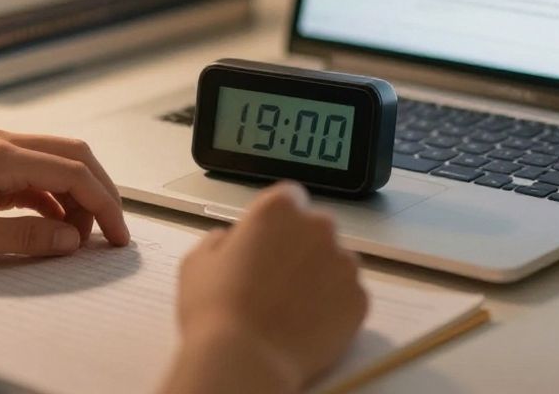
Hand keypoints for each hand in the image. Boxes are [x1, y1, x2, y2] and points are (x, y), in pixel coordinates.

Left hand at [0, 128, 129, 264]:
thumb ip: (26, 236)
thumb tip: (71, 238)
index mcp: (0, 156)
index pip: (73, 172)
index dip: (103, 204)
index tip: (117, 235)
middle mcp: (0, 142)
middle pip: (73, 155)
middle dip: (99, 191)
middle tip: (111, 230)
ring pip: (55, 161)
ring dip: (75, 194)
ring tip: (77, 235)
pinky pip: (33, 172)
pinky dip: (51, 195)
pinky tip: (52, 223)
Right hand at [163, 183, 367, 392]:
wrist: (245, 359)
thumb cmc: (214, 307)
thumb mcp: (198, 262)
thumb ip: (220, 241)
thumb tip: (230, 240)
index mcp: (279, 209)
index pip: (289, 199)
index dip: (277, 222)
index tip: (266, 244)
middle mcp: (318, 227)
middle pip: (315, 230)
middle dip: (301, 247)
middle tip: (277, 279)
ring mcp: (344, 264)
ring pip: (335, 262)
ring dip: (320, 276)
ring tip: (293, 307)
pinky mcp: (360, 299)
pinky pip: (347, 296)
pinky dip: (334, 307)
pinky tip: (308, 324)